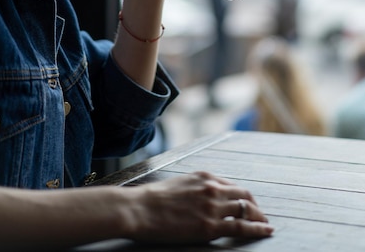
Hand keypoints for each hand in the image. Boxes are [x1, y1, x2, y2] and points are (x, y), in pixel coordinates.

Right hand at [128, 171, 272, 242]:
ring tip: (266, 225)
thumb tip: (205, 195)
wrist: (141, 208)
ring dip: (259, 218)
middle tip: (261, 216)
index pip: (232, 186)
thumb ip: (197, 187)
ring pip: (246, 210)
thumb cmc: (154, 198)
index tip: (249, 204)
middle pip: (244, 195)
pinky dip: (257, 229)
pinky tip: (266, 232)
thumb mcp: (180, 183)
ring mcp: (212, 207)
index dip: (243, 197)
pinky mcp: (210, 226)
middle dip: (255, 206)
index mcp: (204, 176)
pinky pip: (241, 227)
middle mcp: (212, 188)